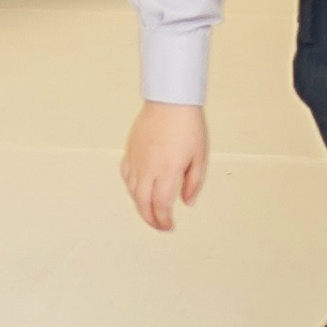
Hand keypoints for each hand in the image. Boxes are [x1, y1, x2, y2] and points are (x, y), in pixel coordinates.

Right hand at [121, 101, 208, 230]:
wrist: (170, 99)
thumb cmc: (187, 123)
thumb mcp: (200, 156)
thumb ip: (194, 183)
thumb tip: (187, 202)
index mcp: (167, 170)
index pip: (161, 205)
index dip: (164, 221)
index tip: (169, 226)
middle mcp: (148, 167)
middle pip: (142, 203)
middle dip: (150, 219)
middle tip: (159, 225)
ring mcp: (136, 158)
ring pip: (132, 190)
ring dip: (140, 205)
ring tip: (150, 210)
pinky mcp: (130, 149)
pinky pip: (126, 174)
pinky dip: (131, 187)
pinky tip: (138, 188)